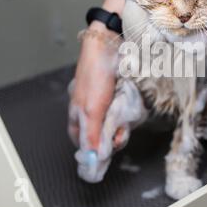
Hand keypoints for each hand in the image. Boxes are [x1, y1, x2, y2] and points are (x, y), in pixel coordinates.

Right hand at [68, 22, 124, 152]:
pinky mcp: (117, 96)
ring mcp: (104, 104)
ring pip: (113, 124)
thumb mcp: (92, 110)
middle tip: (120, 135)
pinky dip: (126, 114)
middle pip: (101, 135)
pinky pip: (122, 112)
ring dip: (121, 126)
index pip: (83, 142)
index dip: (94, 150)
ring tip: (125, 123)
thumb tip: (92, 159)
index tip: (106, 153)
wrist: (108, 48)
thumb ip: (92, 134)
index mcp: (78, 116)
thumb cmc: (94, 77)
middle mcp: (90, 112)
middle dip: (112, 138)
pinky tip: (129, 111)